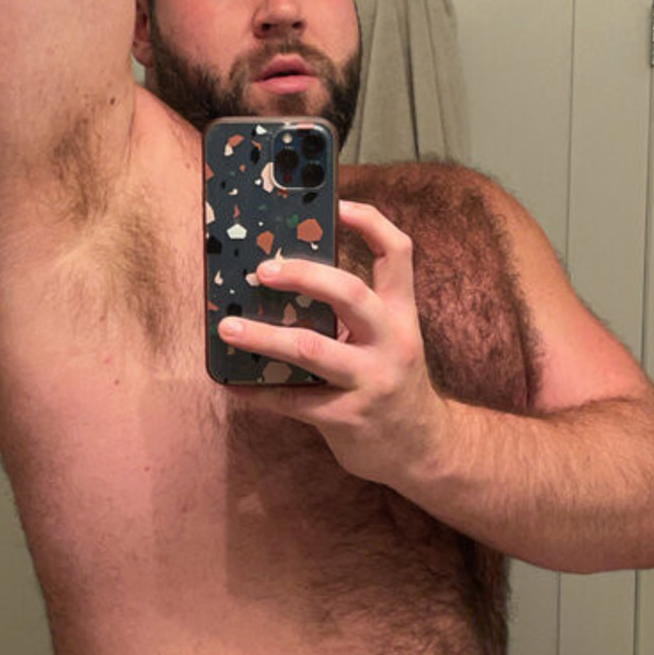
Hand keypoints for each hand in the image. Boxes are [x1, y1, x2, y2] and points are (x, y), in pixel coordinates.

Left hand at [218, 200, 444, 485]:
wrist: (425, 450)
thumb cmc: (393, 384)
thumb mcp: (390, 340)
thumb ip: (356, 313)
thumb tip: (290, 279)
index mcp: (402, 314)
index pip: (398, 252)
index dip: (369, 222)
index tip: (336, 204)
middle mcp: (392, 341)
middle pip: (350, 292)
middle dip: (303, 275)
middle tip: (262, 271)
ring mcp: (371, 380)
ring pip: (312, 349)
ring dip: (263, 337)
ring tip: (227, 328)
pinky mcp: (349, 417)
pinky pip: (295, 401)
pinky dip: (259, 392)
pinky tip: (233, 385)